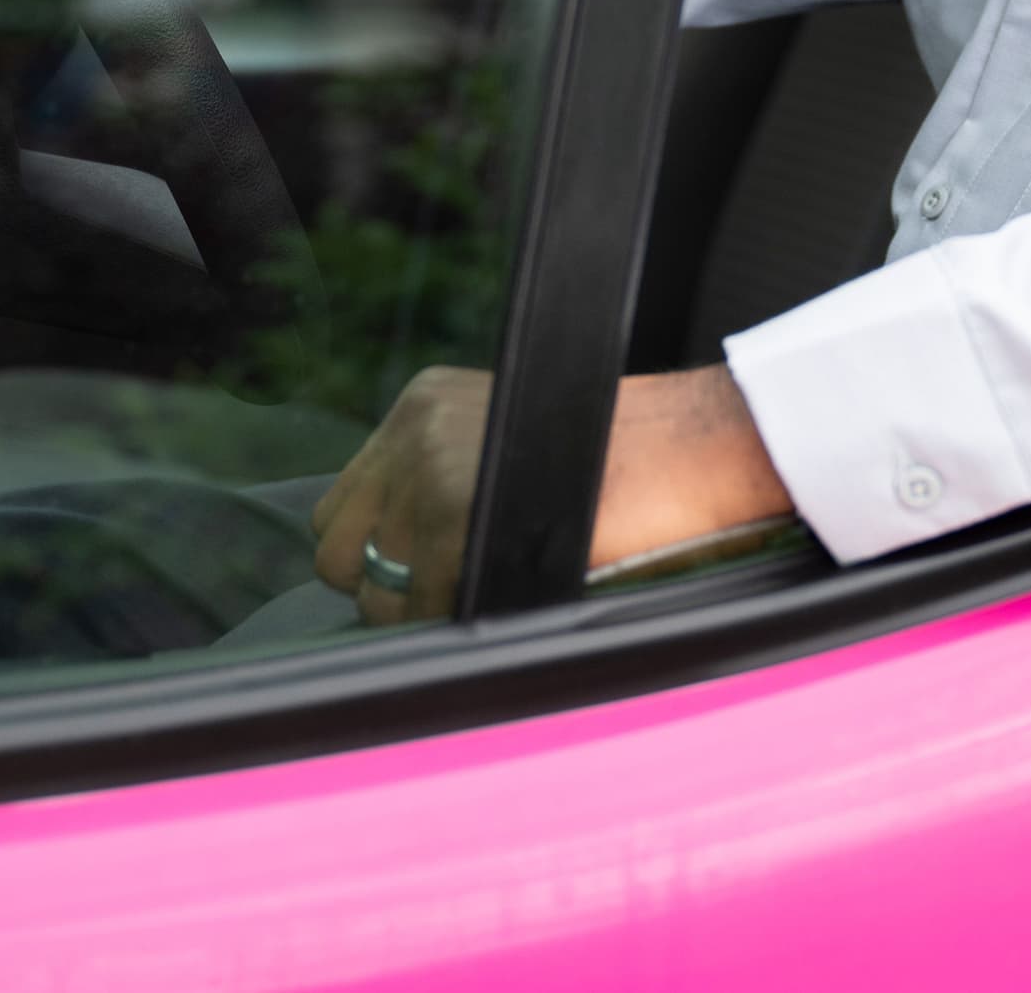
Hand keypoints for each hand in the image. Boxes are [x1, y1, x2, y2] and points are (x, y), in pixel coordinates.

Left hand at [311, 364, 793, 624]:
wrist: (691, 450)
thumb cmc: (621, 462)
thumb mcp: (508, 440)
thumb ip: (440, 481)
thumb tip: (386, 561)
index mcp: (421, 406)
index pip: (340, 508)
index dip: (382, 553)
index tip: (432, 568)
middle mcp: (413, 434)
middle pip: (338, 552)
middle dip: (391, 587)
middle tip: (464, 584)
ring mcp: (430, 477)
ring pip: (379, 598)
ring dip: (427, 612)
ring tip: (499, 585)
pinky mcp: (457, 524)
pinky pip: (428, 616)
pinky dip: (463, 623)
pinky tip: (513, 593)